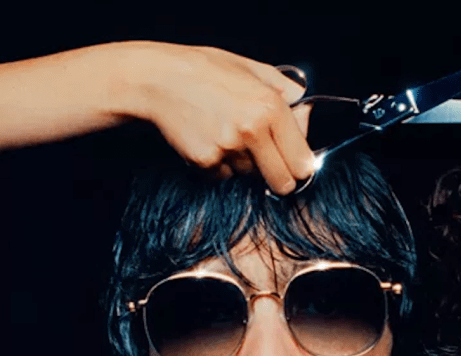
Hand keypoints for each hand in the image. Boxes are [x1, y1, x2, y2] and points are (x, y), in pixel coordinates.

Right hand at [0, 42, 314, 194]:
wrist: (156, 79)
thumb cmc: (203, 70)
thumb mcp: (248, 68)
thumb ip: (282, 86)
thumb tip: (305, 104)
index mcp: (271, 106)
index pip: (304, 160)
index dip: (301, 166)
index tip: (296, 167)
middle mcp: (253, 129)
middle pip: (283, 181)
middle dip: (280, 179)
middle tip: (272, 170)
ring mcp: (228, 147)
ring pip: (250, 175)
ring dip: (243, 163)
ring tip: (226, 134)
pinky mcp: (205, 160)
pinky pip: (223, 175)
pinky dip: (218, 164)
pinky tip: (208, 139)